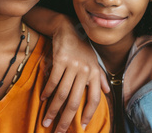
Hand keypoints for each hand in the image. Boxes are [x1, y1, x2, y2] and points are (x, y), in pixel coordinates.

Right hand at [41, 16, 109, 131]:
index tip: (82, 126)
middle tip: (58, 132)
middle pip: (75, 101)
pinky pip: (53, 81)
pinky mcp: (60, 60)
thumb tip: (108, 92)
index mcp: (94, 73)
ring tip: (46, 121)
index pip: (94, 98)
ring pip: (61, 94)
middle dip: (66, 119)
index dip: (89, 113)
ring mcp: (73, 65)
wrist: (68, 28)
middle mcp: (85, 70)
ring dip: (53, 110)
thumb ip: (100, 77)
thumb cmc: (81, 47)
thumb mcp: (93, 61)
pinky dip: (47, 92)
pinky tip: (43, 99)